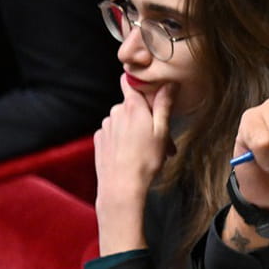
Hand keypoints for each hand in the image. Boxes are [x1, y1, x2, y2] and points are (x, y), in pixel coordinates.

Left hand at [95, 77, 171, 252]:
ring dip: (136, 131)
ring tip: (150, 152)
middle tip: (162, 139)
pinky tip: (133, 156)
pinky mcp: (99, 140)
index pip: (130, 81)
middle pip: (132, 106)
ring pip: (123, 122)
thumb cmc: (145, 160)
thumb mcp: (162, 131)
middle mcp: (115, 112)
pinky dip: (124, 141)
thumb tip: (169, 84)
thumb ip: (164, 105)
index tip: (152, 94)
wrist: (121, 186)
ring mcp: (105, 126)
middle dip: (147, 118)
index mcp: (132, 107)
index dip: (140, 85)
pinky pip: (114, 133)